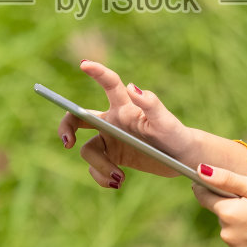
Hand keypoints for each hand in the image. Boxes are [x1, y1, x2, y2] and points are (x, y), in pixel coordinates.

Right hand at [55, 60, 196, 188]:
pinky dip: (102, 177)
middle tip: (68, 142)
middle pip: (79, 118)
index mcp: (124, 107)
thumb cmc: (175, 134)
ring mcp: (110, 140)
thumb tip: (132, 86)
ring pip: (88, 150)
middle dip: (66, 127)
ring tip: (119, 177)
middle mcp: (113, 120)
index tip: (84, 64)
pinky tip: (117, 182)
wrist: (180, 159)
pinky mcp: (112, 158)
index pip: (108, 83)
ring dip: (99, 166)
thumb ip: (150, 104)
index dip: (96, 71)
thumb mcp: (165, 122)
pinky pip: (95, 168)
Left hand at [191, 164, 246, 246]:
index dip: (207, 188)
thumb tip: (200, 171)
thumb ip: (226, 179)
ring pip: (232, 232)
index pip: (204, 197)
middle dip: (234, 208)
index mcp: (228, 213)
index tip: (214, 184)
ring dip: (242, 225)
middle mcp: (227, 236)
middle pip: (223, 215)